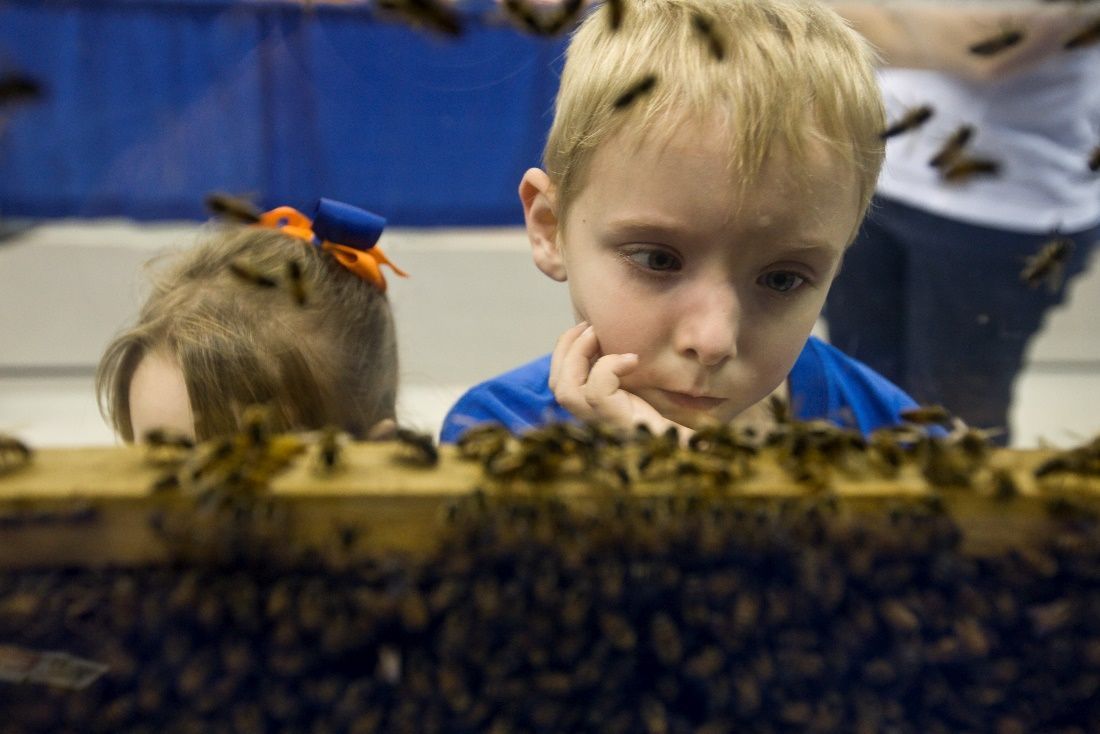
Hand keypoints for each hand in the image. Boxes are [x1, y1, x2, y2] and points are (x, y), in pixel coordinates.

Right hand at [548, 322, 687, 436]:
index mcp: (595, 413)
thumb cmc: (674, 420)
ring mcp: (604, 426)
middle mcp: (594, 422)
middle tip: (589, 326)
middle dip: (566, 348)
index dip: (564, 353)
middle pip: (557, 385)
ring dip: (578, 354)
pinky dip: (609, 366)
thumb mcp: (642, 389)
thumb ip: (624, 373)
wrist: (691, 446)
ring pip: (566, 390)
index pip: (560, 384)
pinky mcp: (619, 424)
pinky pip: (597, 391)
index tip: (585, 330)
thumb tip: (611, 339)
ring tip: (598, 334)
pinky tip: (633, 359)